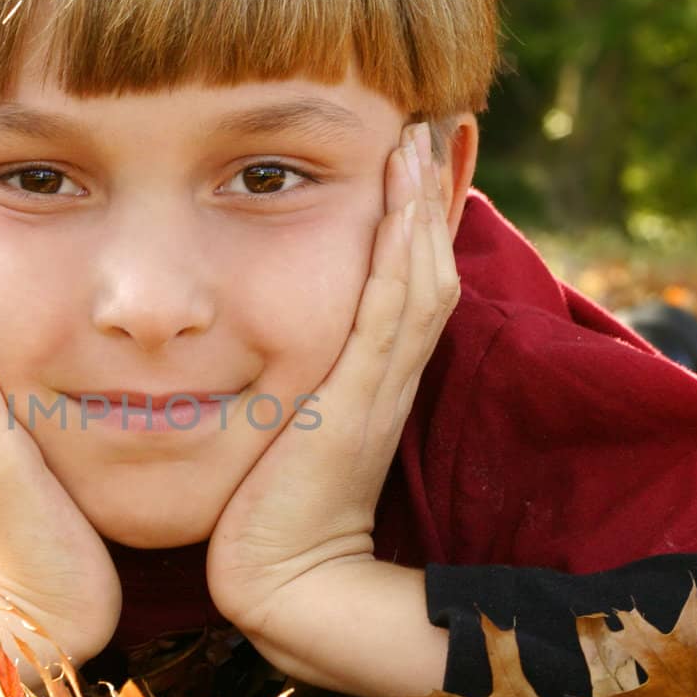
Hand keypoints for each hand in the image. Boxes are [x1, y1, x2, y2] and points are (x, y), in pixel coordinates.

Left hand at [206, 122, 459, 640]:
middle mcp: (388, 373)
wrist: (281, 580)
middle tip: (431, 117)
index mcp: (374, 375)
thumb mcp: (288, 427)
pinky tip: (403, 205)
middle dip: (428, 190)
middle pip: (427, 263)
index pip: (406, 278)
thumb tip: (265, 342)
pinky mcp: (358, 402)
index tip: (407, 150)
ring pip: (418, 276)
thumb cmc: (270, 509)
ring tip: (419, 134)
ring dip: (421, 204)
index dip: (414, 215)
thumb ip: (294, 383)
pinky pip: (391, 314)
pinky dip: (403, 256)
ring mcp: (380, 386)